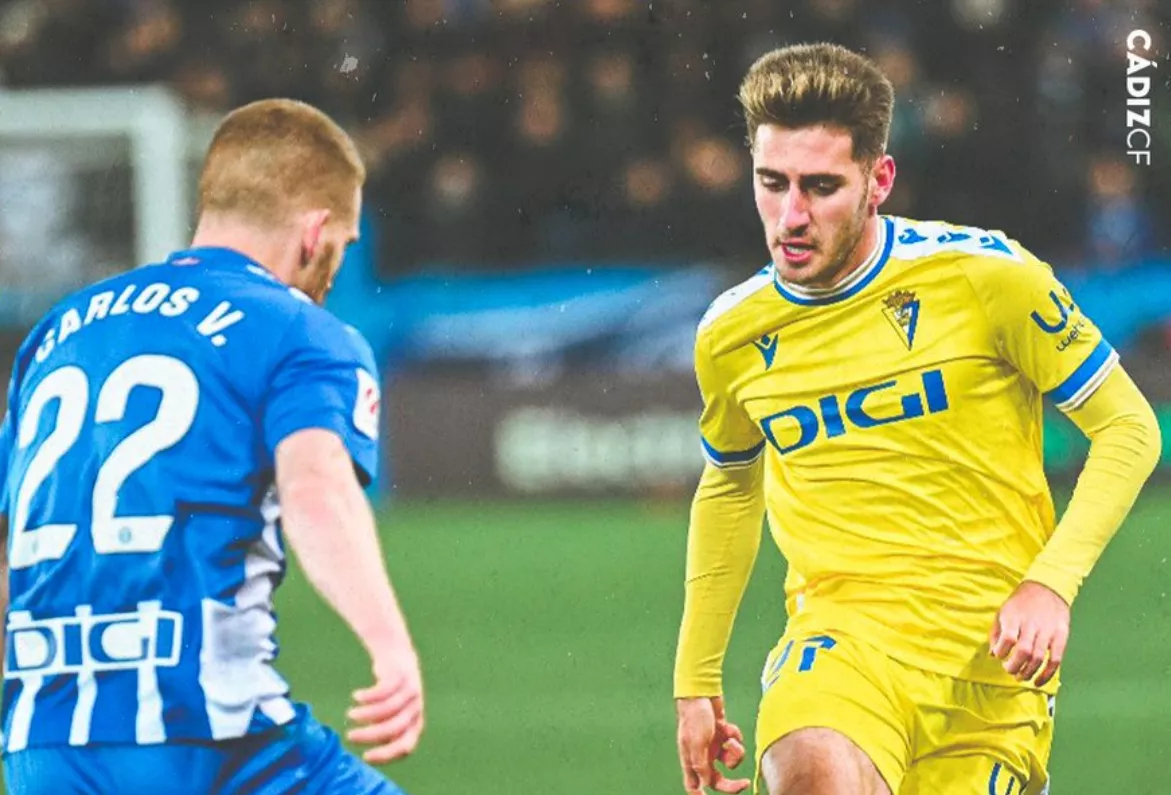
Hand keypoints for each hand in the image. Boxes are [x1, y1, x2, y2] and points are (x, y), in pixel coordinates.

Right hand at [347, 647, 424, 763]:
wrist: (399, 659)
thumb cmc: (391, 696)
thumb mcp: (390, 717)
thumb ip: (384, 732)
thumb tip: (369, 755)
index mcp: (415, 725)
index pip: (405, 746)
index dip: (386, 754)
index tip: (364, 757)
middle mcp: (415, 710)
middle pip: (393, 728)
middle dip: (369, 735)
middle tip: (349, 736)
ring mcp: (411, 692)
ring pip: (387, 709)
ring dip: (365, 714)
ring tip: (350, 715)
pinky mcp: (402, 676)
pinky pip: (383, 690)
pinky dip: (368, 696)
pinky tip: (356, 696)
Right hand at [676, 696, 750, 794]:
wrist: (701, 691)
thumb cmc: (695, 716)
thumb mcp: (697, 742)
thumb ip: (701, 764)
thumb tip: (705, 784)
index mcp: (691, 759)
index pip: (693, 785)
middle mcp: (702, 755)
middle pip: (718, 778)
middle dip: (732, 782)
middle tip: (744, 782)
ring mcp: (713, 745)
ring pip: (729, 760)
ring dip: (734, 752)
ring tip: (731, 739)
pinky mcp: (722, 735)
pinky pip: (734, 744)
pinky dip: (734, 736)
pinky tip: (728, 726)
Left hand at [989, 580, 1070, 687]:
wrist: (1047, 588)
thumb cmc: (1020, 603)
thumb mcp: (1002, 612)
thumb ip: (996, 633)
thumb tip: (992, 654)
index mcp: (1014, 617)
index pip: (1008, 639)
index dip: (1002, 652)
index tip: (999, 656)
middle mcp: (1032, 624)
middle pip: (1024, 651)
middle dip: (1014, 666)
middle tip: (1009, 670)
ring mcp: (1048, 631)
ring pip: (1039, 658)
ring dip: (1028, 672)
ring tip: (1020, 676)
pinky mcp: (1061, 636)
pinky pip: (1055, 660)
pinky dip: (1046, 674)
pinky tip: (1037, 681)